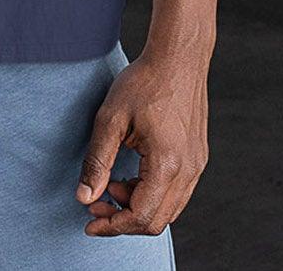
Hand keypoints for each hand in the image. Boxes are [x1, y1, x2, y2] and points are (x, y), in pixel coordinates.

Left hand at [74, 50, 208, 236]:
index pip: (141, 216)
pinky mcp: (198, 157)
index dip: (113, 225)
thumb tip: (84, 197)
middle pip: (157, 221)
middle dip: (123, 219)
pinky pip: (177, 193)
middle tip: (95, 202)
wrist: (178, 57)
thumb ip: (97, 161)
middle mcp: (188, 170)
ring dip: (138, 207)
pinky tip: (132, 175)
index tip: (89, 220)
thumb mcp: (110, 118)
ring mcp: (197, 165)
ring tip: (112, 184)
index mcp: (167, 163)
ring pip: (169, 209)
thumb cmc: (144, 82)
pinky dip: (152, 194)